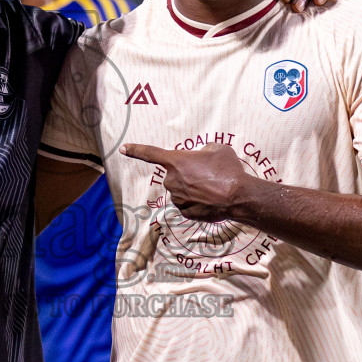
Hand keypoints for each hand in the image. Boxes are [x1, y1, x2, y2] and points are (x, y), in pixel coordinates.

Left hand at [121, 142, 253, 221]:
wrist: (238, 196)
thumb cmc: (228, 170)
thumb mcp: (217, 149)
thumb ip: (203, 150)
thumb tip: (201, 156)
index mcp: (176, 161)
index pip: (151, 153)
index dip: (136, 150)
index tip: (124, 149)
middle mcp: (172, 180)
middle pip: (175, 175)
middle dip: (188, 174)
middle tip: (208, 175)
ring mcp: (177, 198)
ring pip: (181, 190)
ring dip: (193, 188)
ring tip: (213, 188)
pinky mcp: (185, 212)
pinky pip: (188, 204)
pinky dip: (197, 202)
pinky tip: (211, 200)